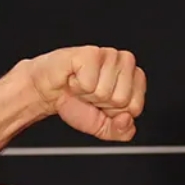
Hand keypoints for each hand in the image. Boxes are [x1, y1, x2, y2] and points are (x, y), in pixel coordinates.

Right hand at [20, 45, 146, 141]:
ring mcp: (109, 55)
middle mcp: (124, 63)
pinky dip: (77, 86)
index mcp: (134, 79)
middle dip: (102, 104)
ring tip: (82, 86)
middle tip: (91, 94)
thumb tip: (126, 120)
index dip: (115, 112)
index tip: (104, 104)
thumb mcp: (103, 127)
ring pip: (105, 92)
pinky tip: (75, 78)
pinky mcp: (91, 52)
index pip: (136, 107)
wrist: (48, 92)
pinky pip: (89, 83)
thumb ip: (121, 132)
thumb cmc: (76, 103)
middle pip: (122, 99)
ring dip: (88, 94)